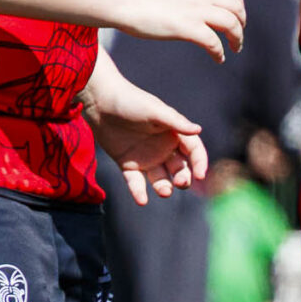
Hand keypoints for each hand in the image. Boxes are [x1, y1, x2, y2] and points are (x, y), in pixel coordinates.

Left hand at [85, 73, 208, 203]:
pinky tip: (142, 200)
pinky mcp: (127, 164)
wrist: (99, 101)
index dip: (200, 163)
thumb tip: (198, 130)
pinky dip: (138, 192)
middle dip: (183, 178)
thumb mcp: (155, 110)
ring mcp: (146, 158)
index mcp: (174, 133)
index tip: (200, 175)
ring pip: (160, 178)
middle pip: (180, 168)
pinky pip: (135, 182)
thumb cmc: (131, 101)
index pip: (194, 151)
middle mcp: (164, 148)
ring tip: (164, 192)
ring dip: (164, 187)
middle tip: (180, 183)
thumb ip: (175, 122)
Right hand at [115, 0, 247, 59]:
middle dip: (241, 22)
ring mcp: (195, 10)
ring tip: (234, 49)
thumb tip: (193, 3)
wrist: (122, 1)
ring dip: (237, 38)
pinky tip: (218, 59)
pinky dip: (219, 52)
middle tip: (237, 36)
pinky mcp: (187, 27)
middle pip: (236, 7)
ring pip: (231, 24)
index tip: (237, 16)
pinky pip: (214, 42)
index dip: (238, 4)